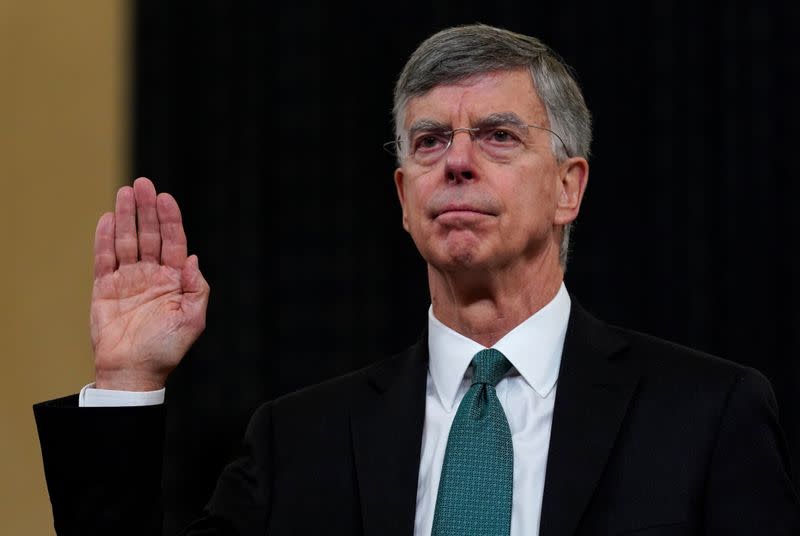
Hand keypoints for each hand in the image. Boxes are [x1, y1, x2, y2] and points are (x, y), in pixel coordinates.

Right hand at [90, 177, 209, 390]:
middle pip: (149, 234)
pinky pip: (104, 259)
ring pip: (126, 241)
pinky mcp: (105, 288)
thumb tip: (194, 258)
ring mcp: (128, 279)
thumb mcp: (193, 319)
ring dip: (126, 216)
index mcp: (175, 280)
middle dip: (147, 209)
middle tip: (143, 184)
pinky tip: (107, 218)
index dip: (170, 219)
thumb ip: (197, 288)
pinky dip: (105, 239)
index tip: (166, 198)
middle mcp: (152, 275)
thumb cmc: (167, 348)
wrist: (134, 371)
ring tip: (125, 192)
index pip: (174, 242)